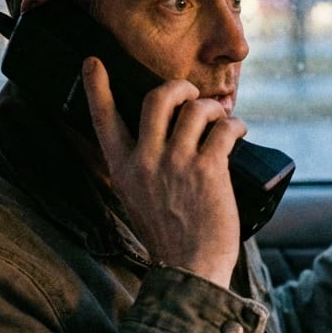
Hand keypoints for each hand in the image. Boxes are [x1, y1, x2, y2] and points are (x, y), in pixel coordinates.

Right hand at [82, 57, 243, 287]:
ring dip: (212, 107)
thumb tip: (166, 136)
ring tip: (221, 119)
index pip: (103, 120)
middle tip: (191, 94)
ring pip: (194, 108)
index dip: (98, 88)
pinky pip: (223, 128)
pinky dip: (235, 125)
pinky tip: (238, 132)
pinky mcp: (207, 169)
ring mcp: (175, 163)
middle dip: (178, 87)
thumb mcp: (139, 200)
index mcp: (123, 169)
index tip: (93, 62)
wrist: (189, 269)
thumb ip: (143, 168)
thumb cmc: (170, 237)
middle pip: (157, 98)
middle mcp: (145, 161)